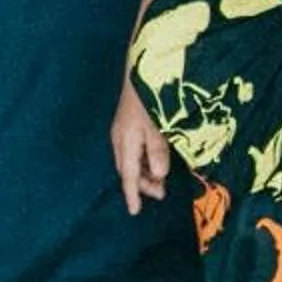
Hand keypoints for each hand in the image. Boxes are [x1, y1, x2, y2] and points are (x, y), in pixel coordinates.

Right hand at [112, 88, 170, 214]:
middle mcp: (120, 139)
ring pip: (131, 161)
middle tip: (161, 194)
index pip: (129, 175)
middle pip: (128, 170)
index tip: (134, 212)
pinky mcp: (128, 123)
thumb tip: (159, 175)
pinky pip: (133, 150)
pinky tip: (155, 159)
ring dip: (144, 172)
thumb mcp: (157, 125)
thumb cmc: (150, 97)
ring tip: (161, 180)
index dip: (133, 194)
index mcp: (125, 142)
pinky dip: (143, 160)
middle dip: (142, 184)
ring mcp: (122, 130)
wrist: (141, 68)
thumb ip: (158, 150)